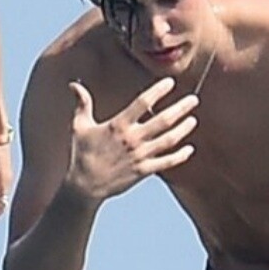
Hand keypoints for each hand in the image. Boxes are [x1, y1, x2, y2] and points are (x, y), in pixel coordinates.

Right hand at [65, 77, 197, 202]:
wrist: (84, 186)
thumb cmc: (81, 154)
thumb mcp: (79, 126)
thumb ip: (82, 104)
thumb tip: (74, 84)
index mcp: (118, 125)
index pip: (143, 103)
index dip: (158, 91)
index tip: (170, 83)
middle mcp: (132, 139)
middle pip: (163, 120)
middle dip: (181, 108)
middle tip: (194, 99)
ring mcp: (140, 156)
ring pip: (169, 140)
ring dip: (184, 129)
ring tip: (193, 119)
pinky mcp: (144, 171)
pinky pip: (167, 162)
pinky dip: (180, 156)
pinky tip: (189, 149)